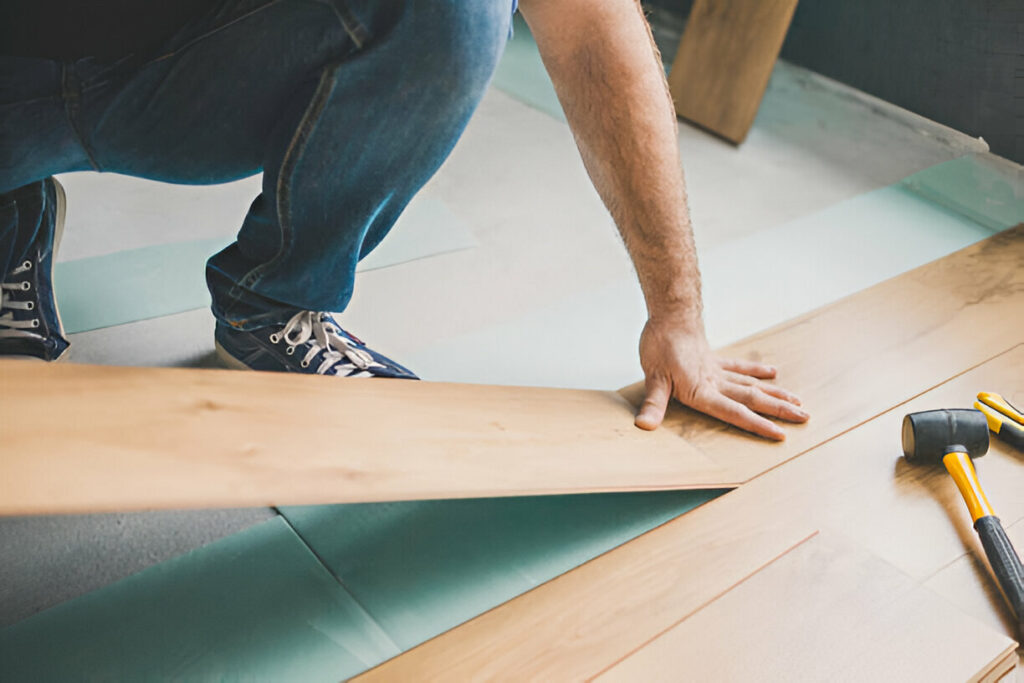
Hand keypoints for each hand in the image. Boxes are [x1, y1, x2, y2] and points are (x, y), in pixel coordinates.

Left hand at [634, 319, 807, 439]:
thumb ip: (653, 404)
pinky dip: (756, 371)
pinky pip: (739, 367)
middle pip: (753, 399)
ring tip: (798, 402)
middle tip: (805, 418)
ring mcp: (718, 369)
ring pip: (752, 385)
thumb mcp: (653, 377)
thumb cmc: (660, 345)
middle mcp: (716, 382)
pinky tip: (773, 373)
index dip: (758, 425)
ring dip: (776, 394)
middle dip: (779, 411)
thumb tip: (644, 425)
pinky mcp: (714, 358)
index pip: (735, 413)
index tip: (781, 434)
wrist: (671, 314)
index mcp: (703, 391)